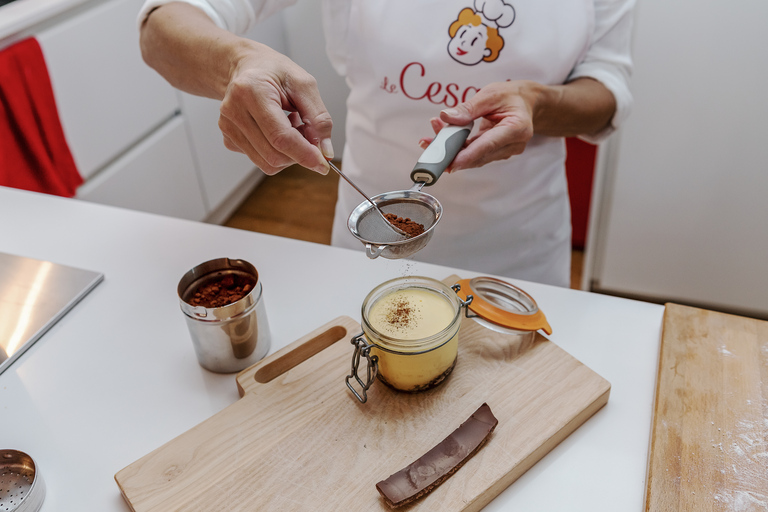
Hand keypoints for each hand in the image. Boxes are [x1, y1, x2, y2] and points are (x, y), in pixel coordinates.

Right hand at [218, 44, 333, 174]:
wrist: (247, 68)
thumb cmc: (274, 72)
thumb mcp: (304, 84)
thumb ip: (319, 118)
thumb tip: (325, 152)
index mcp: (251, 91)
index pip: (281, 137)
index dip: (305, 154)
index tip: (323, 163)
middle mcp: (234, 110)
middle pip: (274, 155)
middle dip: (299, 153)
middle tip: (307, 132)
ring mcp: (228, 127)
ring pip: (268, 163)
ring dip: (288, 153)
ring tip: (290, 127)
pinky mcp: (228, 139)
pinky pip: (260, 160)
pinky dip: (276, 151)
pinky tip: (276, 130)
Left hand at [419, 81, 539, 172]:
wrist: (526, 102)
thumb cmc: (510, 96)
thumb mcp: (490, 94)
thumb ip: (468, 108)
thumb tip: (446, 117)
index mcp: (517, 128)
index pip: (488, 145)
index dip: (467, 155)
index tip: (449, 162)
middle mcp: (513, 144)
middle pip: (478, 155)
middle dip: (451, 152)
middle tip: (428, 145)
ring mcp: (506, 152)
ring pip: (474, 157)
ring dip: (451, 149)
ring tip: (431, 136)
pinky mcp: (496, 153)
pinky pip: (474, 154)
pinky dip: (458, 148)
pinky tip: (442, 138)